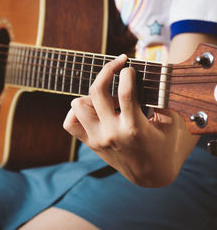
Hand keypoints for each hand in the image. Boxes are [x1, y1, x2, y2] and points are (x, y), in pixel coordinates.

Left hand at [63, 54, 196, 186]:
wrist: (151, 176)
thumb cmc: (164, 146)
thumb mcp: (171, 124)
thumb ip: (160, 101)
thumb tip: (144, 76)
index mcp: (134, 128)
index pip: (125, 93)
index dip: (126, 73)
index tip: (129, 66)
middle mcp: (111, 133)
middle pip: (97, 92)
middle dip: (107, 71)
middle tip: (118, 64)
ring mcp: (97, 138)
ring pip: (78, 105)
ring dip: (91, 95)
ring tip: (107, 98)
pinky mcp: (89, 143)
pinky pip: (69, 123)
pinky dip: (77, 113)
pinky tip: (93, 110)